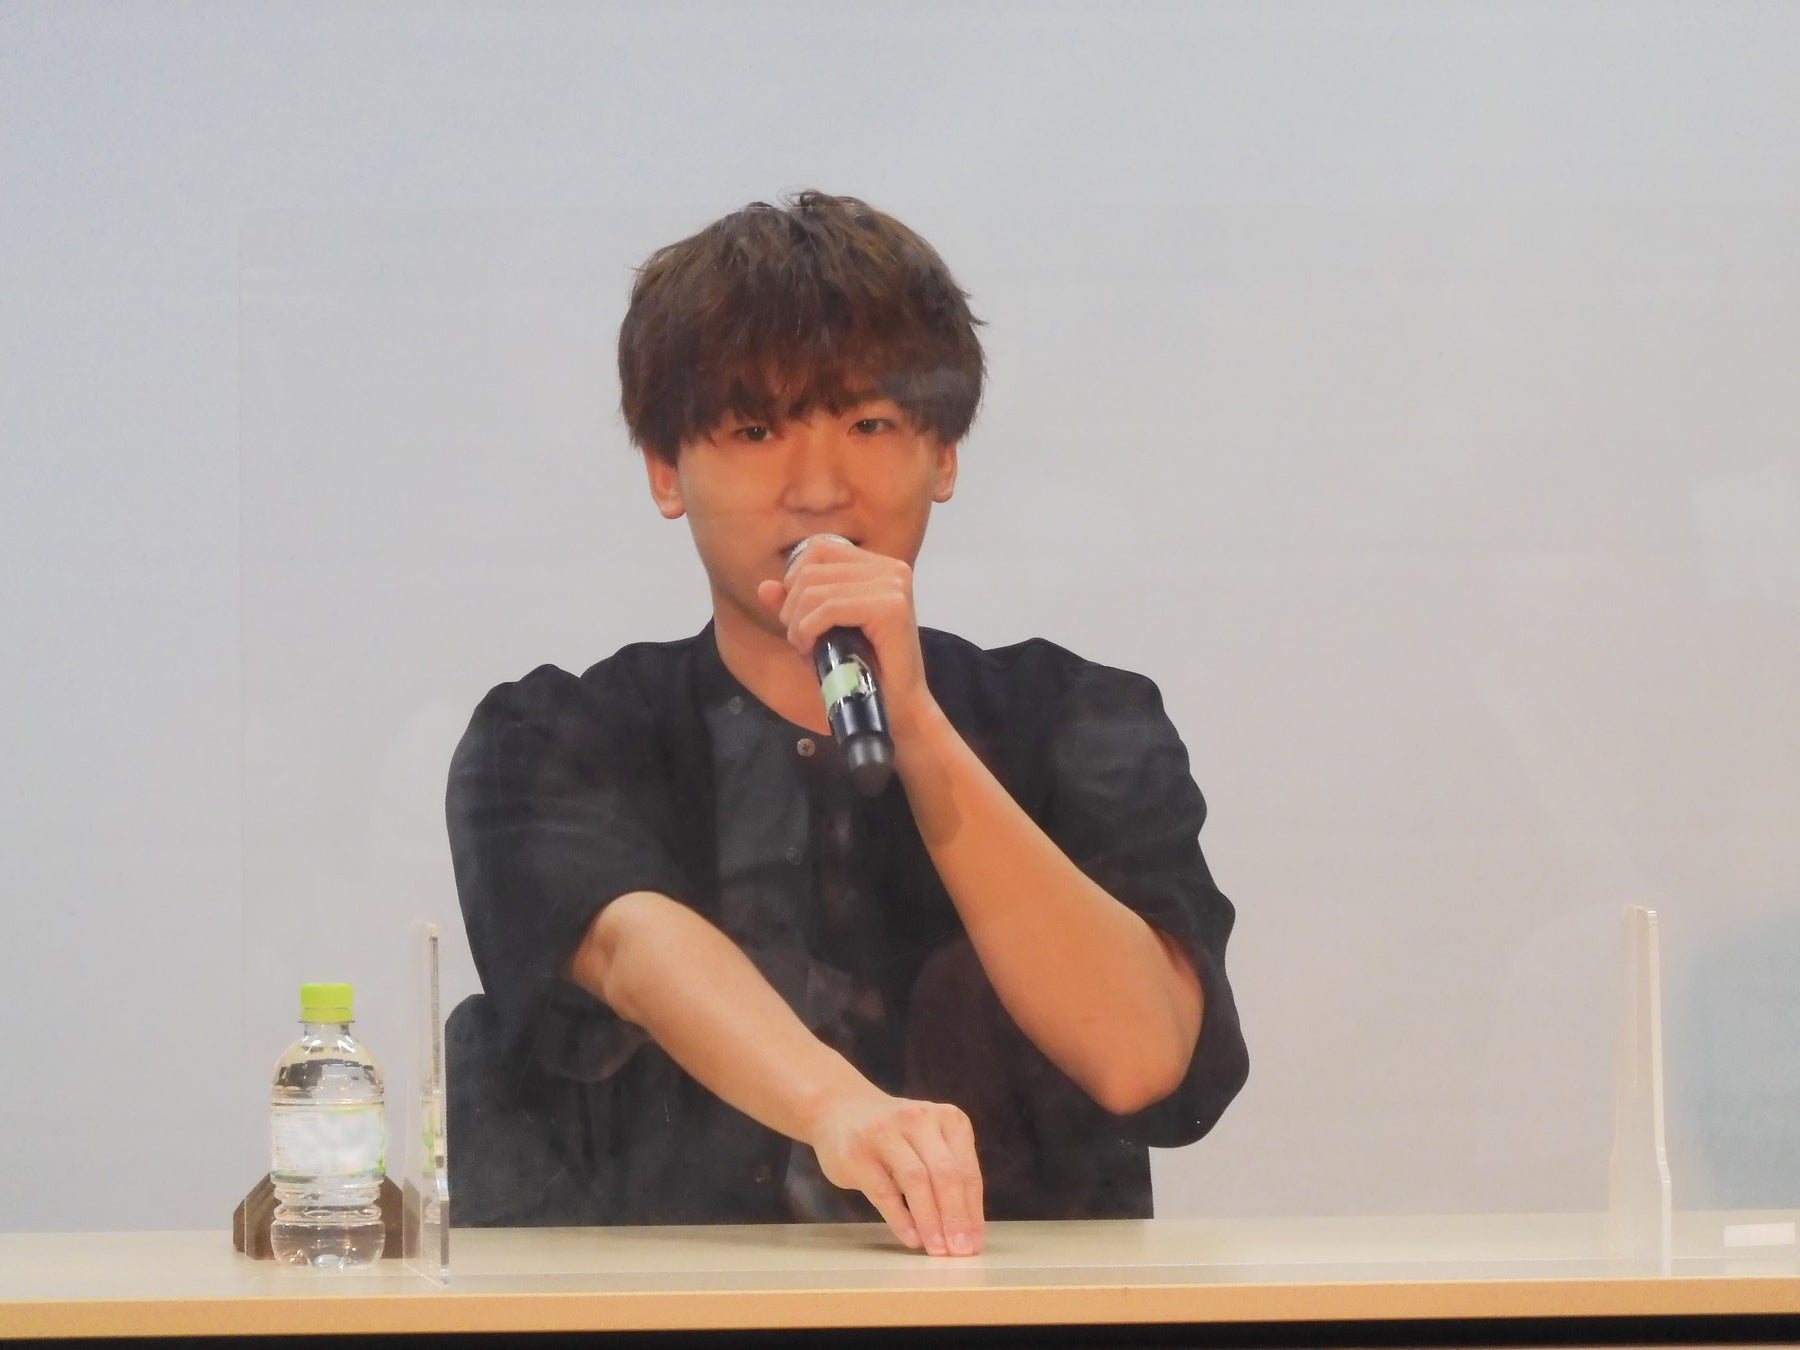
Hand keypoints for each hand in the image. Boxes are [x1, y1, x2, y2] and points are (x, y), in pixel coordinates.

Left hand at [755, 536, 933, 729]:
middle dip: (792, 606)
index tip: (799, 616)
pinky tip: (810, 649)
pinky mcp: (891, 608)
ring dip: (798, 622)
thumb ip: (794, 605)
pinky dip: (808, 630)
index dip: (795, 579)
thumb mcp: (820, 632)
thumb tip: (764, 586)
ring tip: (806, 646)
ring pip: (815, 589)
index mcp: (880, 566)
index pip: (819, 548)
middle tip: (800, 639)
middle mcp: (891, 569)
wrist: (897, 708)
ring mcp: (893, 586)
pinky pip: (828, 609)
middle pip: (812, 569)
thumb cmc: (861, 670)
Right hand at [803, 1085, 984, 1255]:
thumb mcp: (928, 1142)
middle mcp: (919, 1119)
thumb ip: (947, 1177)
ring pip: (916, 1180)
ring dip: (930, 1220)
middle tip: (960, 1252)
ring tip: (937, 1250)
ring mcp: (885, 1133)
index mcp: (948, 1119)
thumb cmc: (896, 1136)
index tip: (975, 1244)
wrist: (840, 1109)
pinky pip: (883, 1190)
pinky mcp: (857, 1153)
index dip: (973, 1212)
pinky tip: (911, 1238)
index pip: (967, 1171)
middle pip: (945, 1174)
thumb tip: (965, 1232)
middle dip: (955, 1217)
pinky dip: (900, 1218)